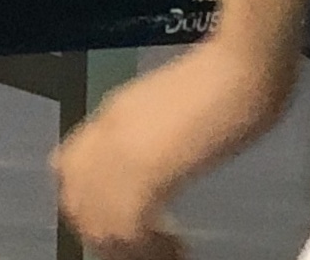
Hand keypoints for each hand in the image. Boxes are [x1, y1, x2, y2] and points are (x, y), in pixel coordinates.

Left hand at [53, 39, 294, 258]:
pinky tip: (178, 248)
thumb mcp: (170, 103)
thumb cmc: (226, 77)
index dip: (88, 201)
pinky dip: (151, 249)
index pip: (67, 167)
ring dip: (129, 248)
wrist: (241, 68)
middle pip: (77, 202)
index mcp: (110, 115)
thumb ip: (148, 129)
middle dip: (105, 233)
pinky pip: (129, 230)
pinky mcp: (144, 176)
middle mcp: (105, 137)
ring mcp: (121, 155)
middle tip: (142, 246)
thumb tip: (149, 163)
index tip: (119, 220)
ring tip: (165, 252)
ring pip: (98, 224)